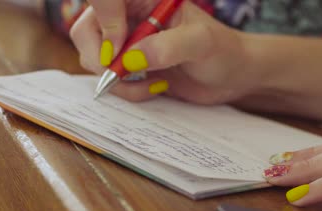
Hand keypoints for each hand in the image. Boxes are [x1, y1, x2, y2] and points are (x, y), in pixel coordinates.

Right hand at [70, 0, 251, 102]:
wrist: (235, 76)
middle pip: (87, 31)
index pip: (104, 1)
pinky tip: (155, 88)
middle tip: (121, 76)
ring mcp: (129, 43)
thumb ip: (167, 47)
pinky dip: (127, 90)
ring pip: (95, 60)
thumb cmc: (225, 51)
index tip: (116, 52)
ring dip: (118, 80)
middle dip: (100, 59)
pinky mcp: (133, 68)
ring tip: (152, 84)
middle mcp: (132, 17)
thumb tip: (129, 59)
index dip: (102, 25)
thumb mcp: (201, 44)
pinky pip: (111, 80)